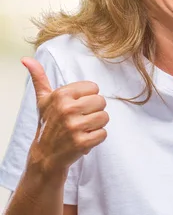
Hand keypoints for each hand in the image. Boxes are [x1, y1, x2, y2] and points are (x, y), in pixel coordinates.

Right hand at [22, 57, 108, 178]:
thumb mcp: (43, 100)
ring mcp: (74, 127)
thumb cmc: (48, 123)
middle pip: (102, 101)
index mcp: (61, 95)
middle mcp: (67, 109)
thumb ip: (39, 77)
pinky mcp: (82, 142)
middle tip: (80, 118)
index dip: (87, 97)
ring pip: (105, 117)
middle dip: (94, 110)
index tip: (75, 106)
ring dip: (96, 124)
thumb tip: (27, 59)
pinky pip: (104, 133)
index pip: (94, 88)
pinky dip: (96, 138)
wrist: (45, 155)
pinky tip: (84, 139)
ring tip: (82, 128)